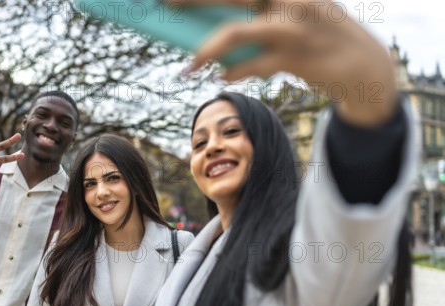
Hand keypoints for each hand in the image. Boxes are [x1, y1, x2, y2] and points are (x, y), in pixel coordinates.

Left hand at [169, 0, 398, 125]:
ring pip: (234, 32)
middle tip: (164, 3)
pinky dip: (231, 73)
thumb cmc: (319, 34)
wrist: (365, 65)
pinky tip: (222, 76)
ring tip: (188, 67)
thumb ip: (261, 11)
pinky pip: (250, 66)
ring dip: (204, 50)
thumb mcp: (294, 11)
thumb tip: (213, 27)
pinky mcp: (296, 58)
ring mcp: (293, 26)